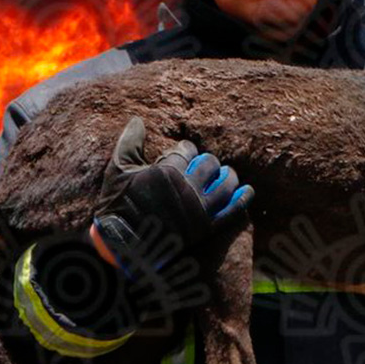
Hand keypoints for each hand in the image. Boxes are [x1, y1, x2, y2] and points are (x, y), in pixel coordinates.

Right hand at [90, 116, 253, 276]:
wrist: (122, 244)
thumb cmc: (117, 205)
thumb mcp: (118, 170)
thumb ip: (130, 143)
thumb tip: (137, 119)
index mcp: (166, 171)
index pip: (186, 150)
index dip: (185, 150)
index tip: (181, 156)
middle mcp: (186, 187)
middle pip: (209, 164)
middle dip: (207, 162)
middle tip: (203, 166)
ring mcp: (198, 208)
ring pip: (225, 183)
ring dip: (228, 176)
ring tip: (226, 174)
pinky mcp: (205, 227)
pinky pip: (232, 210)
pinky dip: (242, 198)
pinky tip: (247, 190)